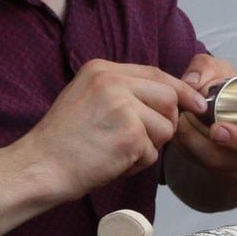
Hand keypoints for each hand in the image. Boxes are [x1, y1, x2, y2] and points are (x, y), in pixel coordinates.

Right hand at [15, 60, 206, 200]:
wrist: (40, 165)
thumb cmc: (63, 140)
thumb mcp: (87, 97)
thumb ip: (122, 91)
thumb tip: (168, 97)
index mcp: (103, 69)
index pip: (156, 74)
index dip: (180, 90)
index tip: (196, 103)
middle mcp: (114, 82)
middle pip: (169, 98)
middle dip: (164, 123)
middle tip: (138, 140)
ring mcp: (123, 107)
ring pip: (166, 128)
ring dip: (148, 147)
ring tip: (117, 151)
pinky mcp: (130, 135)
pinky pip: (153, 153)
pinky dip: (137, 164)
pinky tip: (112, 162)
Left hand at [171, 60, 236, 174]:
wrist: (204, 119)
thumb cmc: (222, 93)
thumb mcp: (216, 72)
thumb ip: (205, 68)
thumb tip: (194, 84)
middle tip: (216, 130)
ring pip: (235, 165)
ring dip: (207, 146)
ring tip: (186, 123)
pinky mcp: (226, 173)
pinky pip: (211, 168)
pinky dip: (192, 151)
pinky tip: (181, 132)